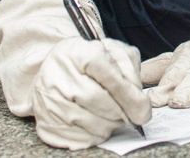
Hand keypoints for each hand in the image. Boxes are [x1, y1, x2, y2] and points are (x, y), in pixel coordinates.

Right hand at [32, 36, 151, 148]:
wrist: (55, 70)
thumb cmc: (88, 61)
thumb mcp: (111, 50)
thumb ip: (129, 66)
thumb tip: (136, 95)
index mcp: (77, 52)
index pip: (106, 73)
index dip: (128, 93)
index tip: (143, 107)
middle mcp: (58, 74)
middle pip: (97, 99)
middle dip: (121, 111)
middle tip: (132, 115)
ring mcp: (48, 100)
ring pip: (88, 121)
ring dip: (110, 125)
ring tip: (115, 117)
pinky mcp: (46, 123)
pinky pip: (77, 138)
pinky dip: (95, 135)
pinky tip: (99, 124)